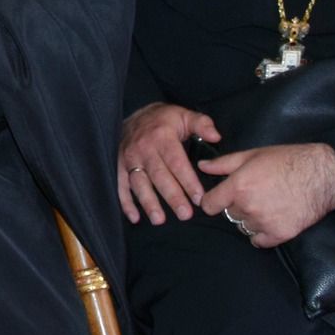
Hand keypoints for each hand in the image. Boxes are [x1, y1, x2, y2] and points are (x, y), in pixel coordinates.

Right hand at [117, 102, 220, 223]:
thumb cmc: (164, 119)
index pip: (176, 162)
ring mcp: (129, 158)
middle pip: (159, 176)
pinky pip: (120, 185)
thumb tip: (216, 137)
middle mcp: (144, 148)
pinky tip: (135, 217)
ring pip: (139, 183)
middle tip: (185, 215)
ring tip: (159, 220)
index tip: (199, 198)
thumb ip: (202, 124)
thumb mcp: (184, 115)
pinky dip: (125, 202)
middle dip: (172, 197)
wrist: (136, 114)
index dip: (188, 181)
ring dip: (148, 202)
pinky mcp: (118, 165)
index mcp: (162, 137)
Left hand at [198, 143, 334, 247]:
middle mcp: (248, 206)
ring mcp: (264, 222)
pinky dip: (262, 233)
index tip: (219, 199)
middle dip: (236, 206)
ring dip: (249, 219)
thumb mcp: (252, 155)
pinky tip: (271, 218)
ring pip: (243, 227)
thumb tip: (202, 166)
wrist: (322, 175)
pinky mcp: (280, 234)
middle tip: (254, 194)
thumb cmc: (287, 160)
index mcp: (238, 186)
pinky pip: (259, 241)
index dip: (212, 201)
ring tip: (266, 205)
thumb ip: (223, 163)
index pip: (209, 205)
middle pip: (229, 214)